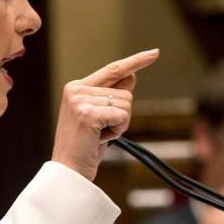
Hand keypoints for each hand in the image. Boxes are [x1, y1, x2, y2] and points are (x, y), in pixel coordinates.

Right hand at [51, 49, 159, 180]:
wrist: (69, 171)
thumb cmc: (85, 146)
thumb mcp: (100, 117)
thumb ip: (112, 95)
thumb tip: (132, 75)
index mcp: (76, 87)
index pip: (113, 69)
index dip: (136, 61)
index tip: (155, 53)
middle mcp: (76, 89)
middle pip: (125, 92)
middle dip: (122, 115)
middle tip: (101, 132)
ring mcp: (80, 100)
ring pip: (126, 104)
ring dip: (119, 124)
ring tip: (99, 136)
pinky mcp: (87, 113)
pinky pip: (122, 116)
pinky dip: (118, 130)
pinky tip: (100, 139)